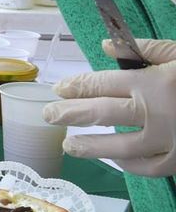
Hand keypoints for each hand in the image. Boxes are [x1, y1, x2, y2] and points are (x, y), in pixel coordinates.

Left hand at [46, 37, 175, 175]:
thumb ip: (145, 46)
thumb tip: (104, 43)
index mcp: (153, 82)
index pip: (101, 85)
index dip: (76, 87)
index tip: (59, 89)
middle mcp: (156, 114)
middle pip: (101, 115)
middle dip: (70, 115)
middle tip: (48, 116)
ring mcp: (170, 142)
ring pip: (120, 149)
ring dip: (91, 147)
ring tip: (70, 146)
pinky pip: (151, 168)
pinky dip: (131, 167)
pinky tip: (117, 161)